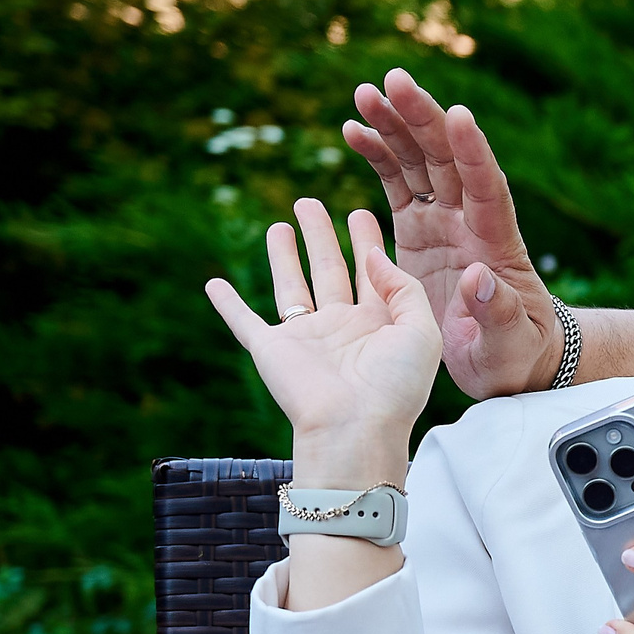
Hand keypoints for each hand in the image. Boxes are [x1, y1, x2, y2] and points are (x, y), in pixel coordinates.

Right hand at [203, 200, 439, 485]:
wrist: (354, 429)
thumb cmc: (395, 387)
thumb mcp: (421, 332)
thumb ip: (403, 288)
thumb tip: (371, 255)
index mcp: (380, 324)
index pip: (373, 273)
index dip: (367, 242)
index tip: (360, 212)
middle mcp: (342, 328)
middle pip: (329, 270)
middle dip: (322, 236)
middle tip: (311, 203)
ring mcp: (306, 339)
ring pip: (291, 286)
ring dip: (283, 256)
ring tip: (281, 224)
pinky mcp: (271, 350)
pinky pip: (243, 321)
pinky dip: (227, 304)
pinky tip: (213, 284)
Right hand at [343, 68, 562, 398]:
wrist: (505, 360)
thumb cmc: (515, 356)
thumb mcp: (509, 346)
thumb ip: (496, 313)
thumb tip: (480, 277)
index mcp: (497, 244)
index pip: (487, 187)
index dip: (474, 152)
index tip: (458, 115)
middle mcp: (470, 222)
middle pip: (448, 159)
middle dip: (423, 119)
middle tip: (395, 80)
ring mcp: (443, 221)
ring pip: (420, 161)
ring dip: (395, 126)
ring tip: (364, 94)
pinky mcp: (417, 229)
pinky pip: (396, 182)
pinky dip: (377, 155)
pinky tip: (352, 129)